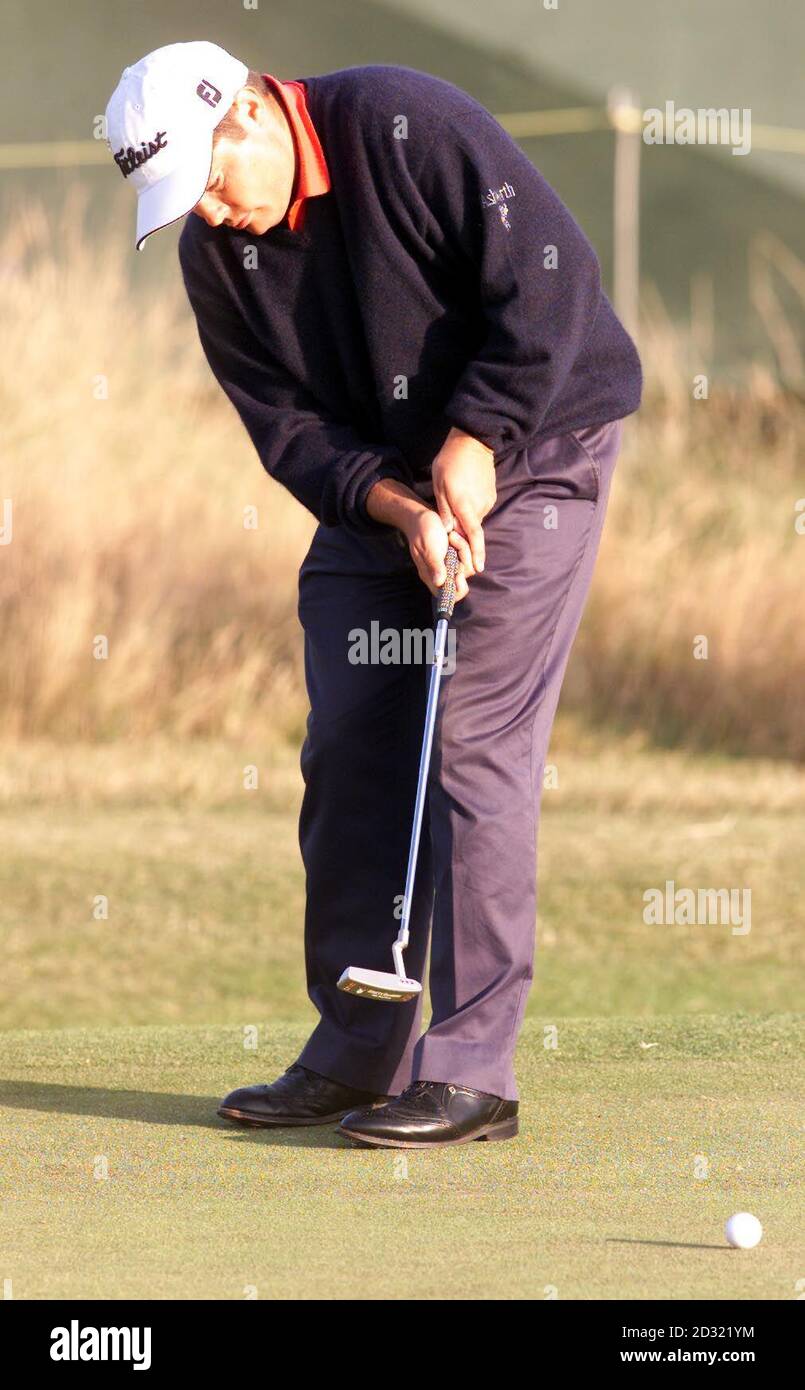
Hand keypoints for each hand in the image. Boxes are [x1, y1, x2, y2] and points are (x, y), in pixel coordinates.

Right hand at [401, 509, 469, 603]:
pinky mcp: (455, 555)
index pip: (450, 596)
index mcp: (432, 577)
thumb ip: (435, 565)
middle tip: (453, 541)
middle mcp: (442, 573)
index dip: (458, 588)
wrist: (421, 516)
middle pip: (463, 579)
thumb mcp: (428, 547)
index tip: (458, 572)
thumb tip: (439, 583)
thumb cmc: (422, 531)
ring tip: (452, 535)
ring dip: (464, 549)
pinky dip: (464, 545)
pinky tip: (454, 535)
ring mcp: (450, 564)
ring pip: (468, 565)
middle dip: (463, 560)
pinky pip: (468, 555)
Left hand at [432, 428, 495, 573]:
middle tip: (449, 527)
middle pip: (471, 529)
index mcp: (465, 505)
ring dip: (464, 519)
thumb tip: (448, 531)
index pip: (474, 536)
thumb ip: (444, 510)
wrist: (473, 441)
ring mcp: (487, 500)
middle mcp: (480, 506)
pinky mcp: (490, 495)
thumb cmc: (450, 462)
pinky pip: (478, 509)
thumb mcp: (440, 486)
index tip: (479, 568)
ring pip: (474, 519)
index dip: (476, 553)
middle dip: (462, 535)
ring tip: (453, 505)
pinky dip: (470, 510)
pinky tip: (462, 497)